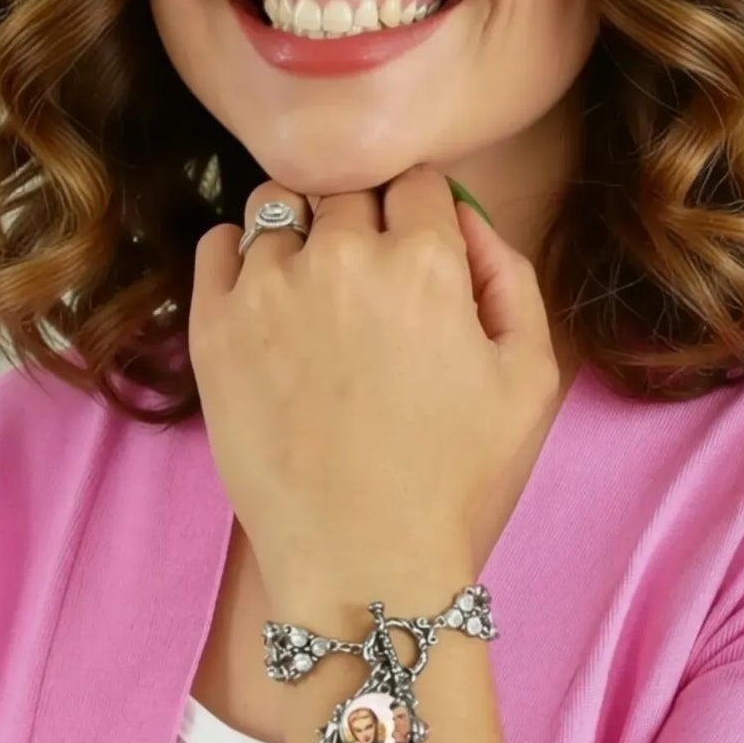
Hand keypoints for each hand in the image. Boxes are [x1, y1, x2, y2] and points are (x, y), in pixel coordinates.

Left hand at [187, 166, 561, 611]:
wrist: (364, 561)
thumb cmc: (456, 479)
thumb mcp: (530, 376)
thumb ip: (510, 273)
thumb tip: (463, 215)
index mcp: (425, 261)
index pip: (416, 181)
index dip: (421, 217)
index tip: (417, 258)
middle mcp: (342, 256)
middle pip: (348, 190)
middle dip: (363, 225)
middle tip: (370, 293)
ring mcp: (269, 288)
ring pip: (280, 207)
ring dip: (301, 235)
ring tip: (315, 299)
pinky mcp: (213, 326)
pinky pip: (218, 244)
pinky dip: (240, 256)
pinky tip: (268, 304)